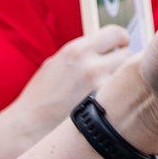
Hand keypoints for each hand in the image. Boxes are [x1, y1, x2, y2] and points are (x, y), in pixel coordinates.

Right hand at [0, 27, 133, 158]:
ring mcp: (100, 86)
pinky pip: (121, 96)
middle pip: (127, 55)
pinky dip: (116, 99)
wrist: (30, 125)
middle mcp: (91, 65)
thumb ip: (82, 54)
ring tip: (106, 89)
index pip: (116, 33)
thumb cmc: (41, 95)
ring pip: (126, 77)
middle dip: (121, 61)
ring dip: (121, 81)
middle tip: (112, 70)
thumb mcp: (57, 63)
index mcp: (77, 49)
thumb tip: (104, 48)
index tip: (122, 43)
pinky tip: (105, 104)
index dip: (121, 38)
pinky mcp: (105, 106)